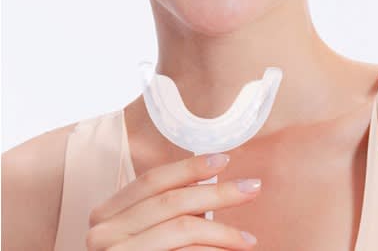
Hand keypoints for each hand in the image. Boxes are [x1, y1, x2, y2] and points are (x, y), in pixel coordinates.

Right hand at [86, 153, 259, 249]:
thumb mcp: (144, 232)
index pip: (153, 180)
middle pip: (173, 201)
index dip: (189, 167)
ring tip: (248, 239)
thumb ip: (168, 210)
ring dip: (223, 231)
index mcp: (106, 213)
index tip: (223, 160)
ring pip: (183, 228)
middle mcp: (104, 233)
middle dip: (219, 193)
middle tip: (252, 188)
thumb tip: (212, 183)